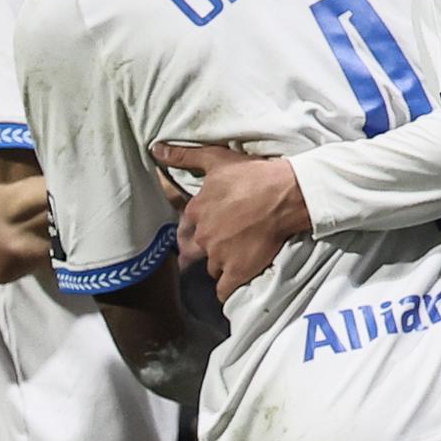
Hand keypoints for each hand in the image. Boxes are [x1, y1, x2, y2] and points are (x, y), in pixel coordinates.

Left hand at [152, 143, 309, 300]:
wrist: (284, 195)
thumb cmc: (252, 175)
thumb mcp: (215, 159)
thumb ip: (183, 156)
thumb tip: (155, 149)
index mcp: (195, 211)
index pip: (188, 225)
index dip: (201, 225)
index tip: (215, 223)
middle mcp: (202, 236)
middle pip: (198, 248)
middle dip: (209, 246)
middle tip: (227, 240)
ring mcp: (218, 256)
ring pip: (212, 267)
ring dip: (221, 264)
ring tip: (238, 255)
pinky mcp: (236, 272)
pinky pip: (223, 291)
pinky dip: (227, 289)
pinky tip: (234, 281)